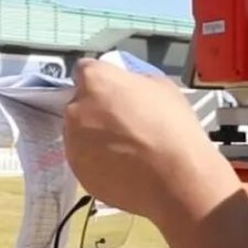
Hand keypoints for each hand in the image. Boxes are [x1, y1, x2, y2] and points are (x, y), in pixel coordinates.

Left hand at [63, 59, 236, 223]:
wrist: (174, 177)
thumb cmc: (172, 126)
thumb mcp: (161, 86)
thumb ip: (134, 80)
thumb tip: (127, 85)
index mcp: (95, 80)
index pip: (85, 70)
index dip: (101, 81)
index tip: (114, 92)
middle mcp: (75, 109)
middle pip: (80, 104)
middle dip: (96, 110)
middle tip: (123, 123)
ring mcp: (72, 142)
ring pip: (79, 134)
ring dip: (94, 137)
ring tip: (124, 150)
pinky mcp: (77, 170)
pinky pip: (84, 160)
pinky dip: (97, 162)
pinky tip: (122, 168)